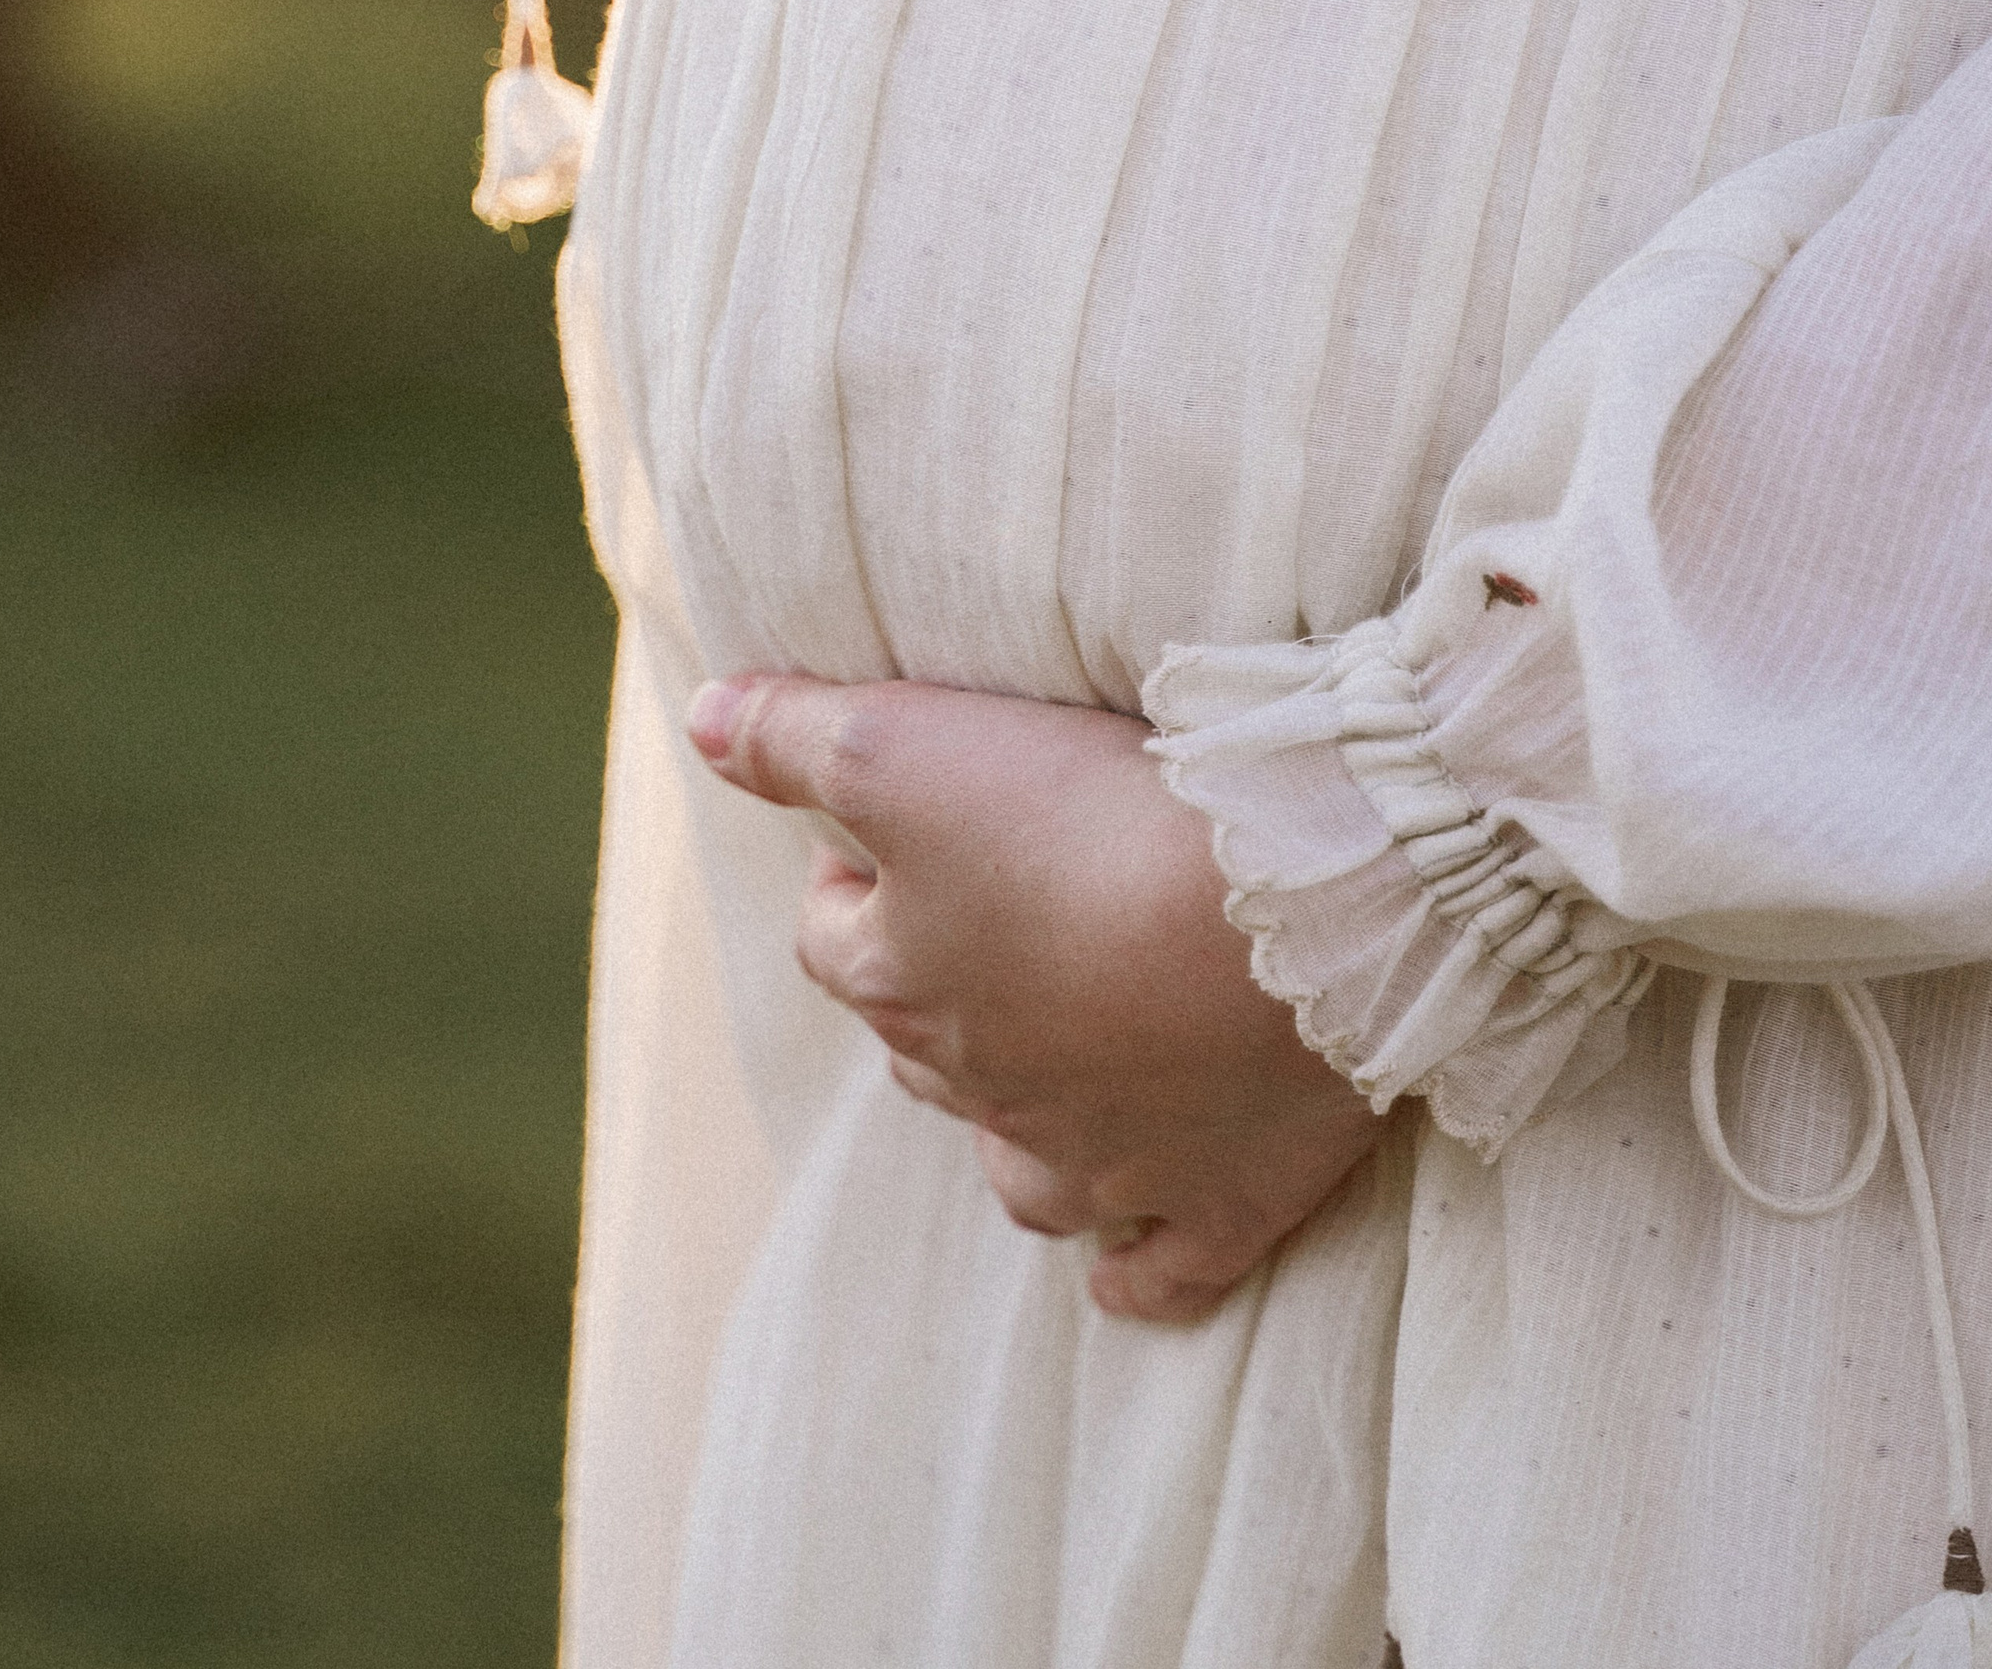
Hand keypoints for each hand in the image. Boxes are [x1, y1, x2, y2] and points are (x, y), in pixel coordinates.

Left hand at [690, 672, 1388, 1320]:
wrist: (1288, 910)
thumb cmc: (1087, 819)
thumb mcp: (902, 745)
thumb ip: (790, 736)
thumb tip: (703, 721)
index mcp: (907, 985)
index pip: (832, 941)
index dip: (847, 885)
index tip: (878, 844)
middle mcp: (987, 1090)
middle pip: (925, 1046)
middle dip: (939, 987)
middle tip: (988, 916)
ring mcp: (1104, 1163)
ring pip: (1022, 1166)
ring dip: (1017, 1123)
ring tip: (1045, 1063)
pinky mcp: (1219, 1203)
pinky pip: (1155, 1271)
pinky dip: (1132, 1269)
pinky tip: (1121, 1269)